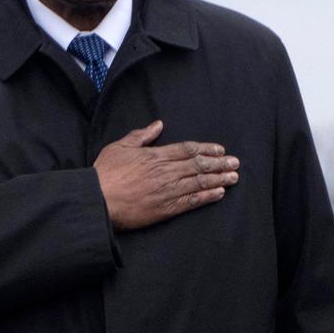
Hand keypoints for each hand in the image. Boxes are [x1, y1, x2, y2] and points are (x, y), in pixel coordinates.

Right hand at [93, 120, 238, 229]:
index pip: (188, 149)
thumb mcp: (121, 146)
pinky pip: (192, 201)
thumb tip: (158, 124)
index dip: (206, 149)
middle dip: (219, 163)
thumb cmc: (106, 173)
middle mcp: (166, 171)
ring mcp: (168, 190)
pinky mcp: (167, 208)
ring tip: (234, 177)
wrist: (98, 200)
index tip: (220, 149)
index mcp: (156, 155)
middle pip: (199, 164)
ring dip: (219, 179)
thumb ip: (141, 135)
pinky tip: (220, 193)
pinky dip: (208, 196)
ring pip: (200, 182)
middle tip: (235, 163)